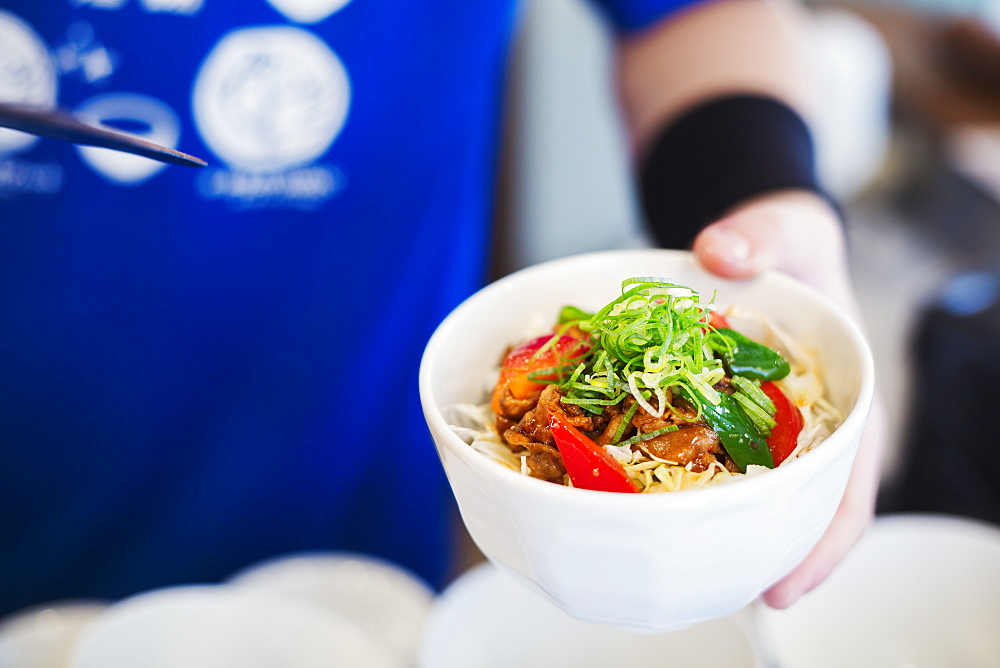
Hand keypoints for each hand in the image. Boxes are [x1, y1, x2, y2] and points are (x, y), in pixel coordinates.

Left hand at [692, 190, 885, 608]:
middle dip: (759, 555)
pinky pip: (692, 457)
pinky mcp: (711, 419)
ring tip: (666, 565)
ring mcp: (754, 430)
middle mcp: (800, 428)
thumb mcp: (788, 229)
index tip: (784, 587)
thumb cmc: (789, 244)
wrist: (755, 241)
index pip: (850, 489)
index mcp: (843, 399)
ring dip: (712, 531)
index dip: (823, 545)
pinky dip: (667, 482)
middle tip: (709, 592)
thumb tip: (720, 252)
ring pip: (742, 494)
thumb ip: (762, 236)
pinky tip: (631, 501)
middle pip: (794, 510)